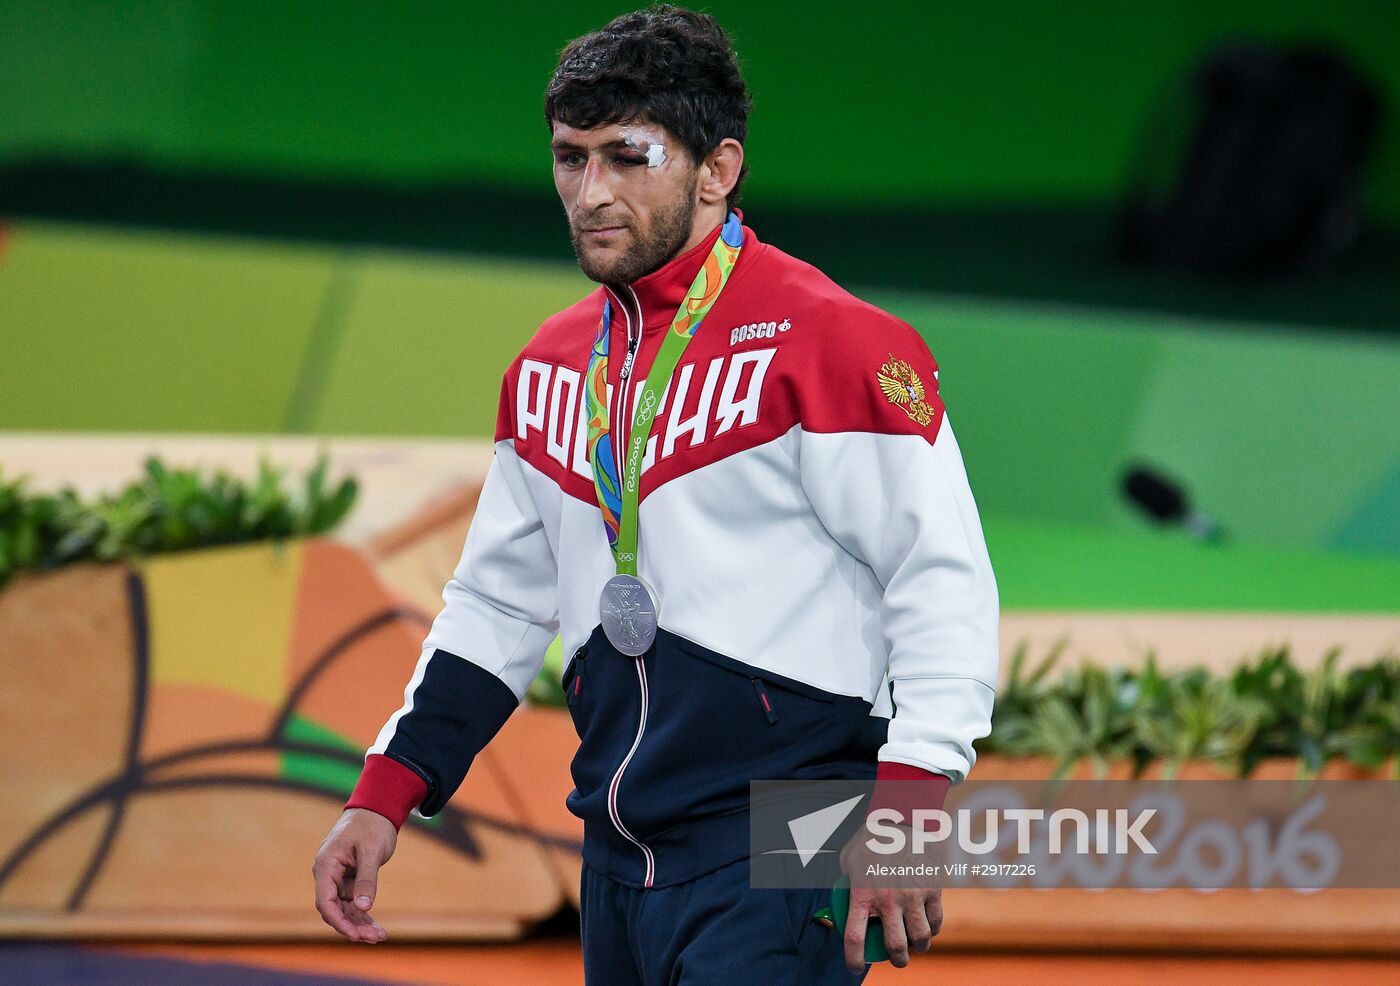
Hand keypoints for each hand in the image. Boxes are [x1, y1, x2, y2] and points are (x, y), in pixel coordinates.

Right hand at [312, 807, 397, 941]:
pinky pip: (353, 902)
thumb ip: (367, 878)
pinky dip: (364, 915)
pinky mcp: (349, 880)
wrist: (376, 809)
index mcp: (326, 865)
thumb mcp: (372, 850)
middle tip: (376, 938)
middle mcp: (328, 874)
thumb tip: (362, 908)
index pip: (325, 901)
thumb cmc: (372, 825)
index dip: (338, 921)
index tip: (355, 935)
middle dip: (353, 926)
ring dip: (360, 924)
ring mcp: (337, 878)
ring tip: (380, 937)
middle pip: (335, 909)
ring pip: (345, 909)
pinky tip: (377, 928)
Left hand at [837, 824, 943, 972]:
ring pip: (920, 938)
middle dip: (898, 961)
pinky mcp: (933, 889)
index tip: (854, 967)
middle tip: (898, 960)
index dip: (853, 959)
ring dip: (918, 948)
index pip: (855, 938)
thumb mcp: (849, 858)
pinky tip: (928, 927)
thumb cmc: (870, 837)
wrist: (901, 816)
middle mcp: (889, 900)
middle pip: (896, 947)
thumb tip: (839, 899)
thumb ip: (846, 881)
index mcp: (863, 894)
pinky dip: (933, 930)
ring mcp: (913, 896)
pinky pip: (936, 921)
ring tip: (916, 946)